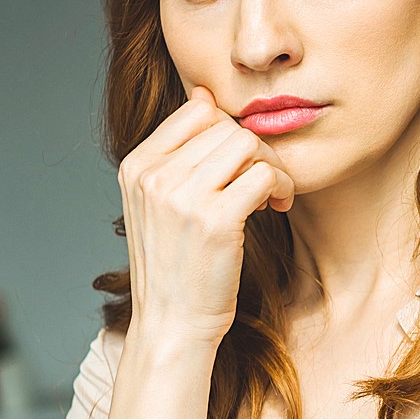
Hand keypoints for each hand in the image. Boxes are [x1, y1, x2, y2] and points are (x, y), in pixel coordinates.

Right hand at [116, 85, 296, 348]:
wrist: (170, 325)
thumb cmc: (176, 266)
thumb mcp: (162, 204)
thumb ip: (180, 155)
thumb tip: (205, 94)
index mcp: (137, 166)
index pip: (197, 110)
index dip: (230, 130)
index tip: (241, 163)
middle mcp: (154, 176)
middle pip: (227, 125)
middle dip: (258, 150)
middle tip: (265, 183)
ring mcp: (182, 197)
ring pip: (248, 144)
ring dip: (272, 166)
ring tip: (271, 196)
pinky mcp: (215, 221)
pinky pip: (264, 175)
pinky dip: (282, 186)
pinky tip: (278, 207)